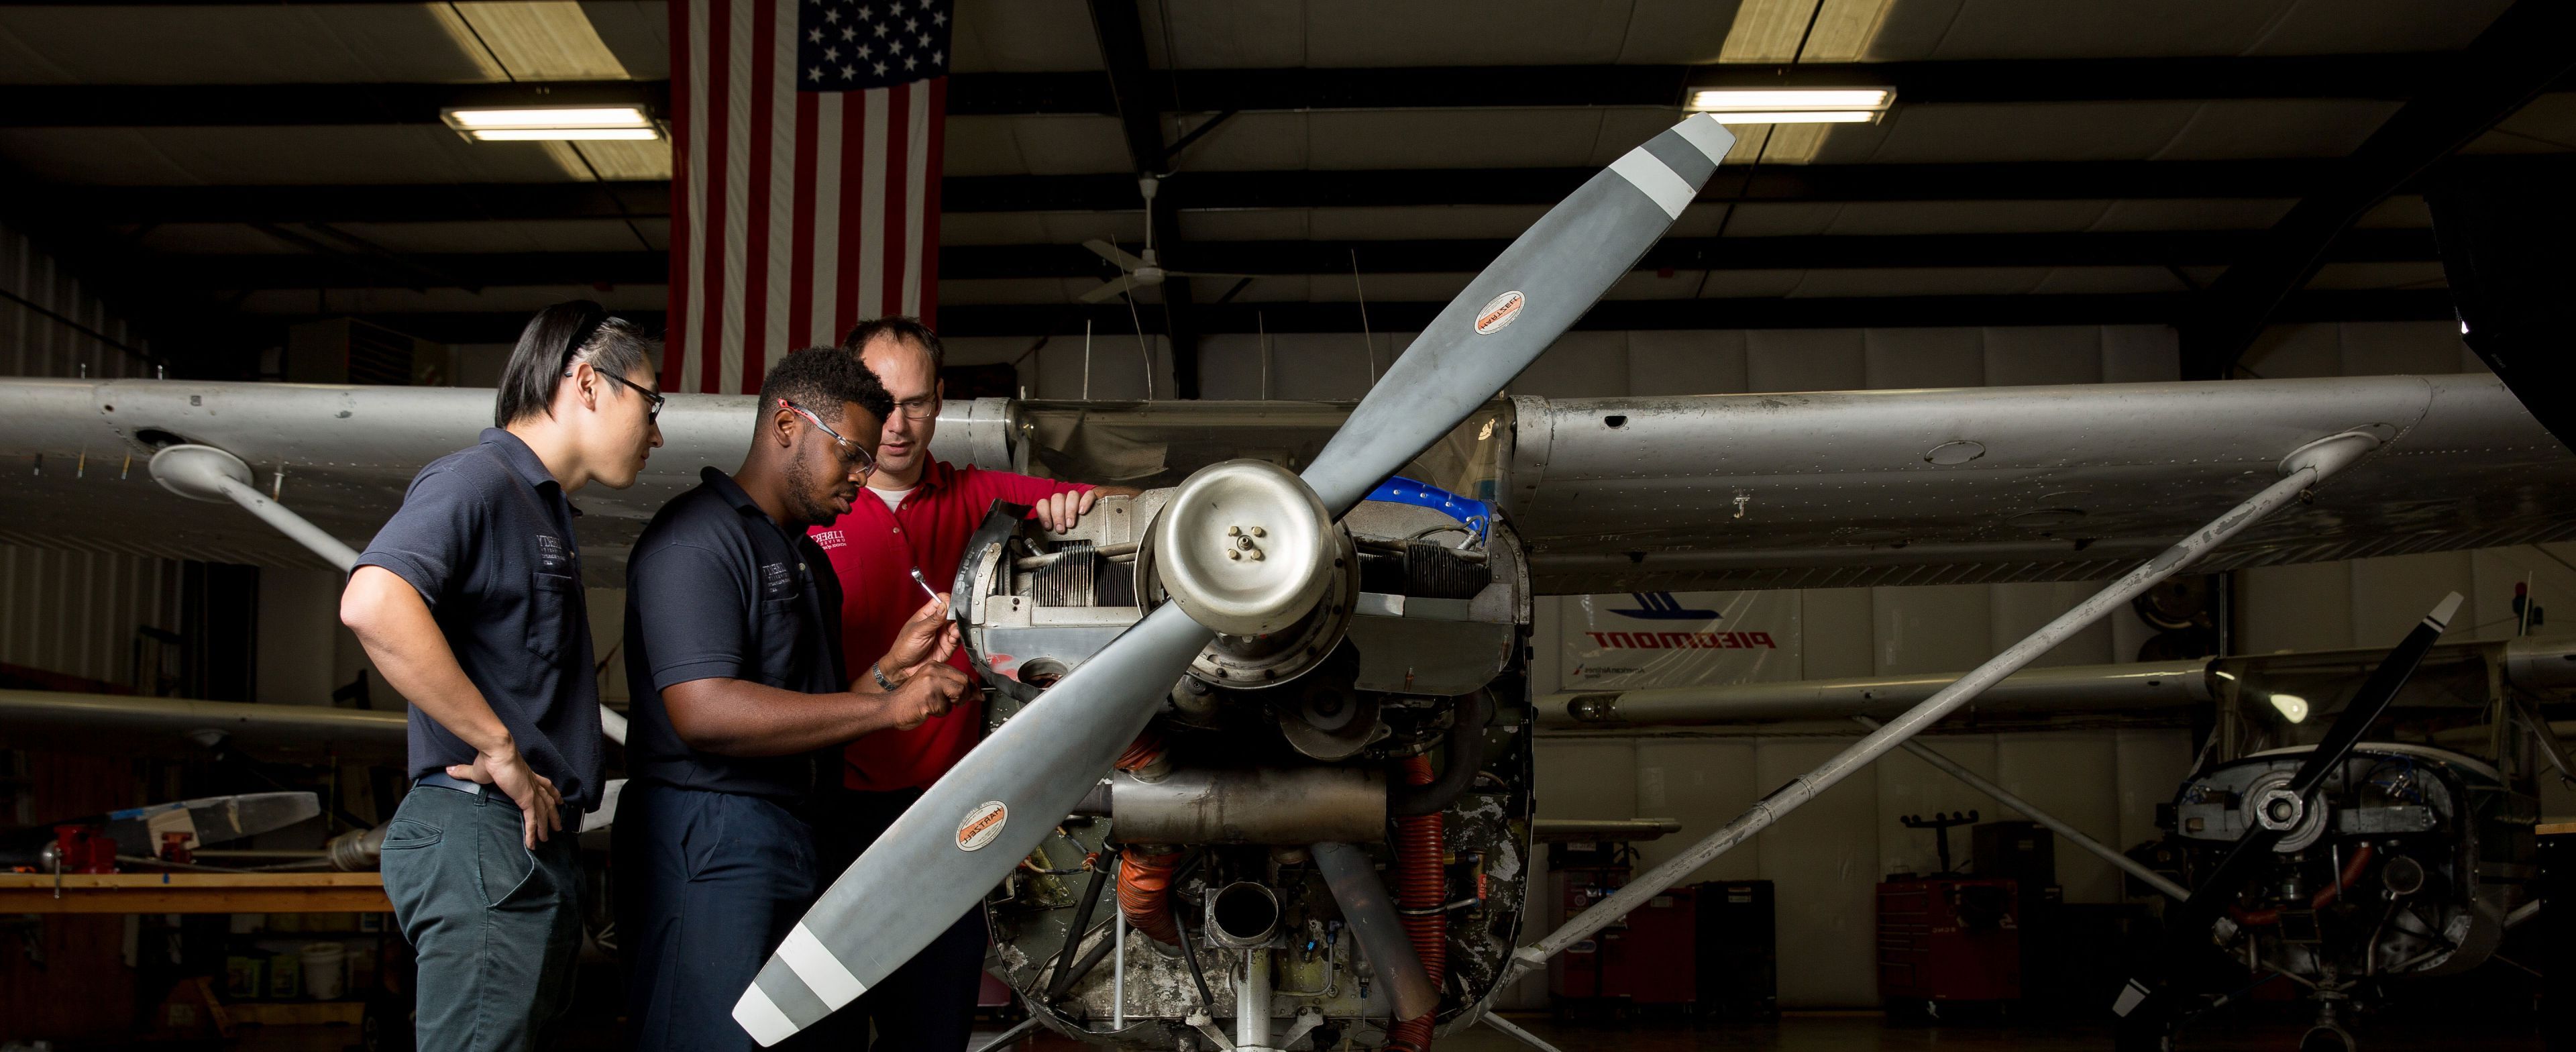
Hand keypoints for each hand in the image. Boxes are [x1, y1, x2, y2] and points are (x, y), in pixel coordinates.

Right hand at [447, 744, 562, 847]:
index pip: (544, 785)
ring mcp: (531, 792)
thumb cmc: (489, 759)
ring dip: (546, 826)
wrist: (497, 752)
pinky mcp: (527, 799)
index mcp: (526, 775)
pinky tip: (532, 843)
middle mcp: (532, 783)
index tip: (558, 800)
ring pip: (544, 813)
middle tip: (558, 825)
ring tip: (547, 838)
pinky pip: (532, 820)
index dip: (551, 793)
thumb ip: (464, 772)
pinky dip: (533, 832)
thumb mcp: (476, 769)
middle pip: (549, 801)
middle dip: (554, 814)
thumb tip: (449, 769)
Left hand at [875, 593, 957, 674]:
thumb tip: (945, 605)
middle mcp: (937, 623)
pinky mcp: (948, 645)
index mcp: (927, 614)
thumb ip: (934, 619)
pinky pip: (958, 638)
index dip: (948, 601)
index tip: (951, 607)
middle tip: (955, 621)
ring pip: (957, 625)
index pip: (941, 600)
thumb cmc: (904, 647)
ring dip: (958, 627)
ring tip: (953, 632)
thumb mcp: (918, 631)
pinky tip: (953, 639)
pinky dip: (959, 637)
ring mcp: (943, 634)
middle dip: (956, 616)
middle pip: (953, 612)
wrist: (904, 669)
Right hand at [885, 662, 971, 730]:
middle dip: (964, 696)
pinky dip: (940, 713)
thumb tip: (976, 693)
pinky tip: (928, 709)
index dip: (972, 687)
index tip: (977, 695)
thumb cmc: (910, 699)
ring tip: (938, 705)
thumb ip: (951, 685)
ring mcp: (931, 683)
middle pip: (964, 682)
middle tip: (956, 703)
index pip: (962, 674)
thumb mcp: (931, 685)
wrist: (891, 707)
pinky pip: (946, 708)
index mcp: (934, 666)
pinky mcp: (930, 697)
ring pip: (959, 693)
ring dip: (951, 705)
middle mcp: (933, 671)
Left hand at [1029, 489, 1099, 533]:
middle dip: (1058, 515)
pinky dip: (1085, 502)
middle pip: (1057, 498)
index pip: (1043, 503)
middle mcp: (1064, 500)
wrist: (1092, 519)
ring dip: (1070, 510)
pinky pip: (1088, 495)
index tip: (1048, 526)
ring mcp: (1077, 498)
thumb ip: (1050, 529)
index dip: (1044, 514)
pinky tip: (1082, 512)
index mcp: (1053, 506)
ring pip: (1072, 495)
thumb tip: (1043, 535)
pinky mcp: (1091, 497)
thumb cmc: (1071, 526)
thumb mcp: (1058, 530)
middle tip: (1061, 529)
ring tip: (1071, 523)